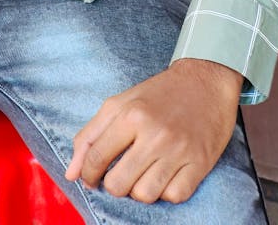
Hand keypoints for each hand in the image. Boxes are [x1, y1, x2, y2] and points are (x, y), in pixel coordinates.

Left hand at [65, 58, 241, 204]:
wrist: (206, 81)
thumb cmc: (159, 93)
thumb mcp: (120, 103)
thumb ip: (91, 135)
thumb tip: (71, 174)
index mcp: (131, 114)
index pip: (96, 157)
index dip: (88, 173)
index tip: (92, 176)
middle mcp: (155, 133)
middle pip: (118, 184)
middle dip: (114, 184)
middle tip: (121, 173)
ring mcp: (179, 150)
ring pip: (145, 195)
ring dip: (140, 190)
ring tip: (143, 173)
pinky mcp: (200, 163)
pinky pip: (174, 197)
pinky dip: (167, 192)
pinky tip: (166, 174)